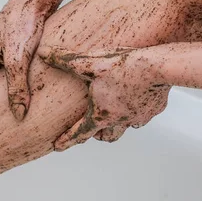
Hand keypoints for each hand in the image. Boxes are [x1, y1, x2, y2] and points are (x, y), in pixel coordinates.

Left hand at [38, 45, 168, 150]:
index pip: (79, 133)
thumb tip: (43, 53)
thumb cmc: (123, 66)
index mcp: (101, 114)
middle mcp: (120, 120)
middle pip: (105, 137)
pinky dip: (138, 111)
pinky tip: (138, 98)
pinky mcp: (155, 108)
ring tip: (115, 115)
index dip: (66, 140)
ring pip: (126, 128)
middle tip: (92, 129)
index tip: (58, 147)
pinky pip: (144, 114)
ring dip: (118, 125)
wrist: (158, 66)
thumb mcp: (89, 62)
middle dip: (97, 134)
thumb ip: (64, 60)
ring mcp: (139, 116)